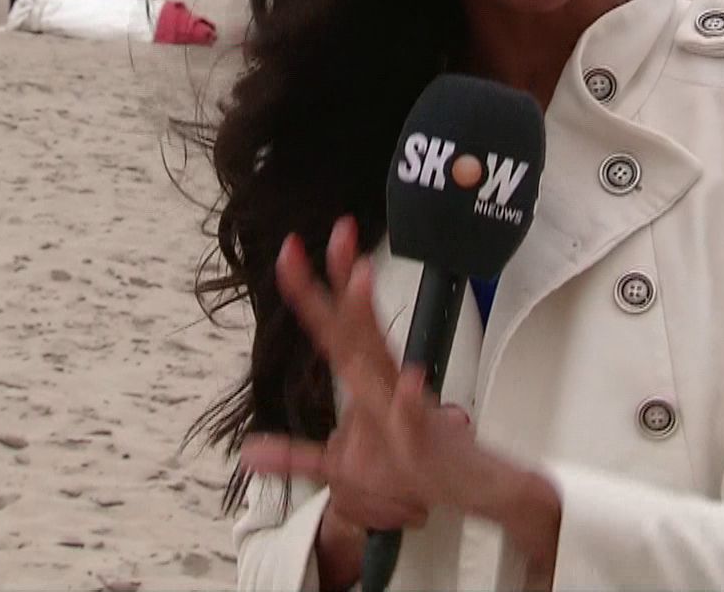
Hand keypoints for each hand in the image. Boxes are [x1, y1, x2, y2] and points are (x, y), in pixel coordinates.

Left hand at [240, 216, 483, 531]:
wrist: (474, 491)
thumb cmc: (414, 469)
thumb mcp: (343, 468)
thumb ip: (295, 456)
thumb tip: (249, 452)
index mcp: (368, 382)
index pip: (336, 330)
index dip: (310, 292)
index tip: (290, 251)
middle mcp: (387, 383)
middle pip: (357, 327)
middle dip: (343, 278)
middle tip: (339, 231)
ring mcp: (405, 407)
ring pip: (381, 359)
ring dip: (368, 318)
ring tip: (359, 276)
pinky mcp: (426, 440)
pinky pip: (415, 418)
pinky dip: (411, 401)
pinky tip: (411, 380)